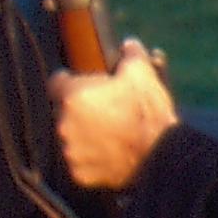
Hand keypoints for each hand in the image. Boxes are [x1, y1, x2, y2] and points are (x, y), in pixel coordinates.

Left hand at [49, 39, 178, 192]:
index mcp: (73, 96)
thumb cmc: (148, 113)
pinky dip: (91, 157)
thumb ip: (131, 55)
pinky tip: (109, 151)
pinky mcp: (78, 173)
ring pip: (70, 137)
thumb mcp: (142, 74)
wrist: (161, 155)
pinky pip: (79, 161)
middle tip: (103, 110)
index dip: (69, 81)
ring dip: (83, 133)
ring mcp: (70, 150)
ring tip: (109, 132)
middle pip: (63, 111)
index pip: (56, 82)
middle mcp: (64, 124)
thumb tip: (129, 45)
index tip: (79, 83)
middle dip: (79, 109)